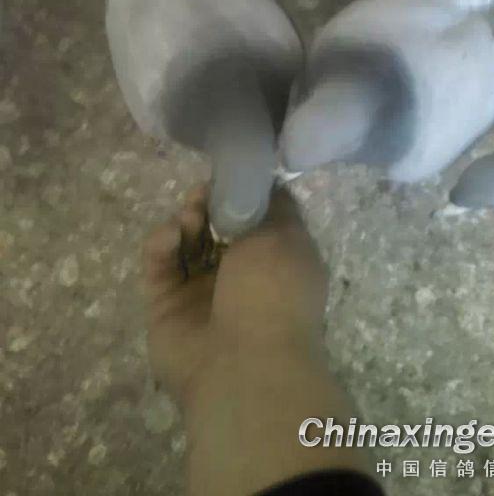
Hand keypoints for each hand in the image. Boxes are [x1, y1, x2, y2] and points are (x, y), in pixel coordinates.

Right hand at [143, 185, 327, 400]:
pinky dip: (161, 244)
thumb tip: (269, 183)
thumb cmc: (273, 292)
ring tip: (190, 219)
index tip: (230, 175)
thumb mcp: (286, 235)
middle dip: (208, 205)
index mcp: (276, 262)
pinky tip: (170, 236)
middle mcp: (240, 277)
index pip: (256, 219)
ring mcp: (201, 293)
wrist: (243, 366)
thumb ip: (274, 205)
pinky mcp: (165, 306)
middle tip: (202, 195)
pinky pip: (159, 266)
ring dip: (185, 221)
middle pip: (216, 228)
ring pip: (186, 244)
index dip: (242, 193)